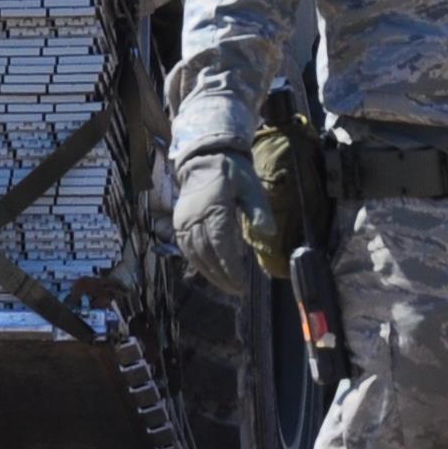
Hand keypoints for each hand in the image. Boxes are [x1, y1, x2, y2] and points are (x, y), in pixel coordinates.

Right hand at [173, 149, 280, 297]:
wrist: (204, 158)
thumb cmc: (232, 172)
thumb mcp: (251, 186)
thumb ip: (259, 210)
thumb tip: (268, 233)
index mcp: (214, 207)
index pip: (220, 243)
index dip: (230, 266)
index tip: (242, 282)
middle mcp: (194, 216)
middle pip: (206, 253)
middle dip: (222, 275)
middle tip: (238, 290)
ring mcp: (184, 220)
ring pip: (194, 254)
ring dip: (210, 273)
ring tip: (227, 286)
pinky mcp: (179, 223)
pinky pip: (186, 248)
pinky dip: (198, 263)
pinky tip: (210, 272)